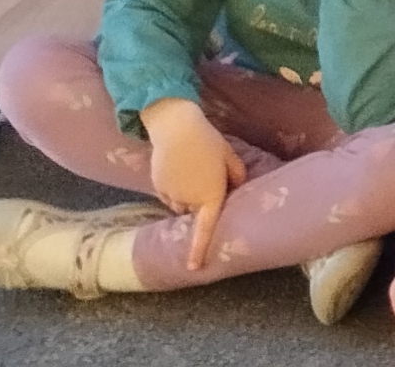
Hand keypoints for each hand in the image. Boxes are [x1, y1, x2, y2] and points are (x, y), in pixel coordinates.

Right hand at [143, 99, 245, 272]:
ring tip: (192, 168)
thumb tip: (236, 187)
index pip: (205, 229)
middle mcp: (188, 200)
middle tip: (207, 176)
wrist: (176, 127)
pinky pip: (168, 195)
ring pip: (180, 204)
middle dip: (200, 203)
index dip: (199, 249)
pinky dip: (174, 187)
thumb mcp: (229, 156)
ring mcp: (171, 194)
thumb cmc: (208, 141)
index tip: (193, 267)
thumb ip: (236, 175)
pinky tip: (178, 167)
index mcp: (210, 196)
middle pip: (195, 212)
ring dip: (187, 196)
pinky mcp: (158, 186)